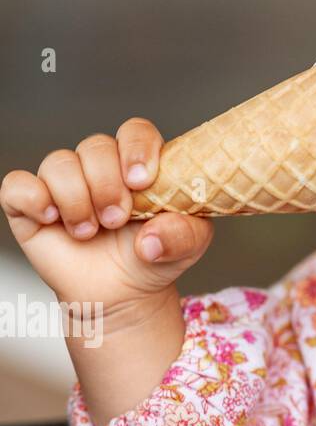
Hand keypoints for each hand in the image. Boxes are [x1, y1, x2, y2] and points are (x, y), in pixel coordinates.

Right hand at [1, 118, 213, 318]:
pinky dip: (33, 198)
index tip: (141, 181)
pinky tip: (51, 218)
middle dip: (107, 184)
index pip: (135, 132)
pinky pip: (17, 185)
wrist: (121, 294)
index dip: (137, 149)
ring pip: (59, 163)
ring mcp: (64, 183)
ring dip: (76, 198)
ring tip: (89, 231)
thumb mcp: (187, 247)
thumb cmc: (155, 257)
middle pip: (96, 145)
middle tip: (117, 219)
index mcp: (139, 164)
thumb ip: (181, 236)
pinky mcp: (30, 205)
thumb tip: (150, 241)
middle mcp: (100, 166)